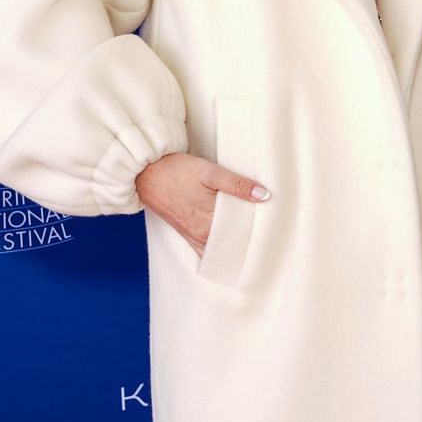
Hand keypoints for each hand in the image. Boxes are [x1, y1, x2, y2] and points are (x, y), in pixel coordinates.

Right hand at [135, 151, 270, 256]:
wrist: (146, 173)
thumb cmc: (177, 170)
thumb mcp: (209, 172)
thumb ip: (236, 184)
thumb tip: (264, 195)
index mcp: (209, 220)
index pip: (243, 233)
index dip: (259, 231)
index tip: (274, 229)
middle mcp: (201, 234)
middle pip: (233, 243)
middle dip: (251, 240)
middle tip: (270, 235)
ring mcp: (193, 236)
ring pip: (221, 249)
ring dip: (236, 246)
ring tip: (255, 241)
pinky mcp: (186, 234)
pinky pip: (205, 251)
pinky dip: (219, 251)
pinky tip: (231, 249)